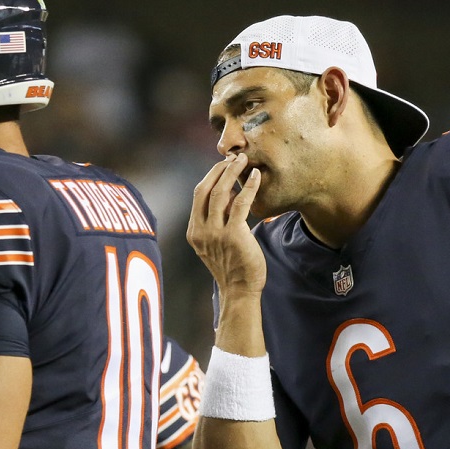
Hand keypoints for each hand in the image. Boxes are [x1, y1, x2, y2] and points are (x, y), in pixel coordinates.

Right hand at [186, 154, 266, 295]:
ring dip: (232, 172)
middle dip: (219, 170)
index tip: (223, 165)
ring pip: (221, 193)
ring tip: (244, 160)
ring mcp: (216, 233)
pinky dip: (249, 186)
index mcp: (193, 231)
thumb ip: (214, 221)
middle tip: (234, 157)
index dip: (210, 176)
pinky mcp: (234, 235)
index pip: (198, 195)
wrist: (239, 290)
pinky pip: (241, 203)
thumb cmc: (232, 266)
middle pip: (205, 189)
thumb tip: (227, 194)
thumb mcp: (213, 244)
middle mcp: (201, 230)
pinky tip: (256, 176)